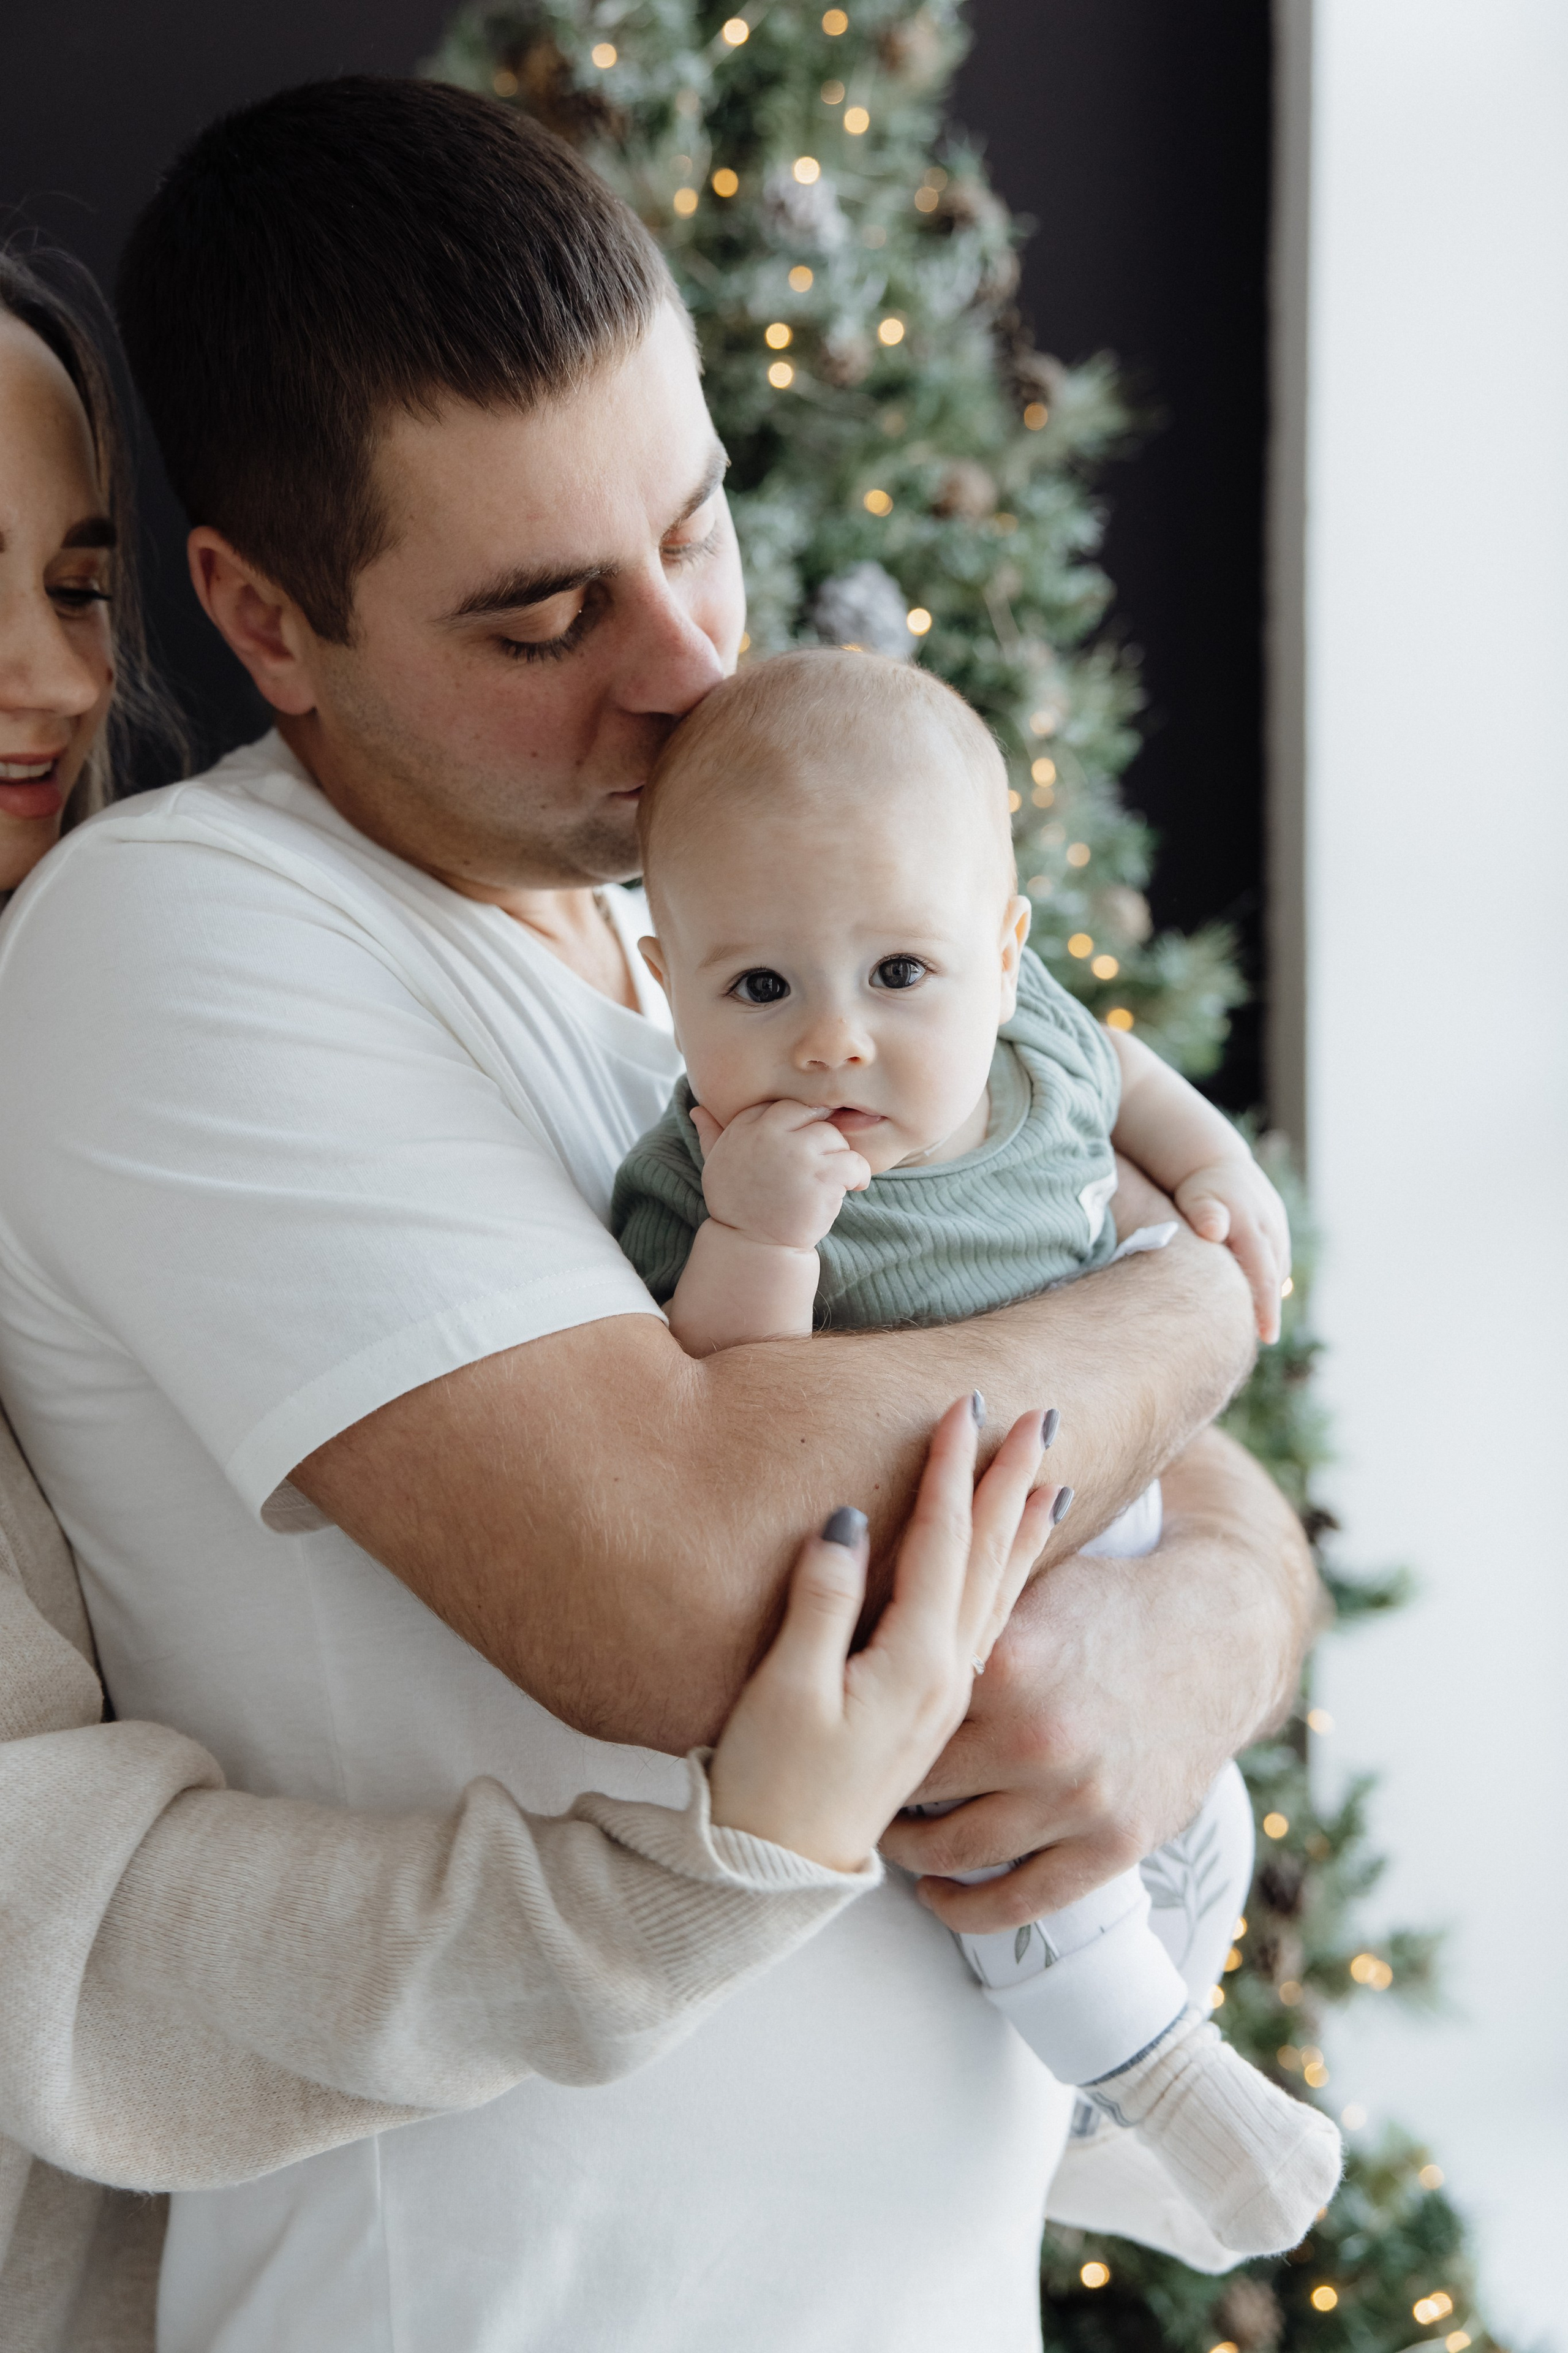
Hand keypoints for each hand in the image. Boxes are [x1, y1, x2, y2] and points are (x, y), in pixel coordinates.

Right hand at [690, 1098, 870, 1251]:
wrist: (753, 1247)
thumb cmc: (737, 1207)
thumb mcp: (717, 1165)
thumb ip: (710, 1134)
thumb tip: (697, 1109)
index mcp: (744, 1126)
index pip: (782, 1106)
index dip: (795, 1126)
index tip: (797, 1148)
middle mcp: (769, 1134)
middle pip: (811, 1113)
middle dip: (819, 1136)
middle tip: (820, 1163)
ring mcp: (798, 1154)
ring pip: (835, 1136)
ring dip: (839, 1158)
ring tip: (832, 1180)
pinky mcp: (822, 1176)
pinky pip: (854, 1160)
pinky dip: (858, 1175)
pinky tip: (853, 1187)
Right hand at [708, 1398, 1060, 1872]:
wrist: (778, 1871)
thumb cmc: (771, 1783)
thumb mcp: (785, 1689)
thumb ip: (822, 1600)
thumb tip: (849, 1519)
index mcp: (914, 1660)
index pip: (941, 1540)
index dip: (951, 1470)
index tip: (966, 1407)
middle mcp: (946, 1673)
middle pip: (986, 1558)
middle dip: (1009, 1483)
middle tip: (1039, 1418)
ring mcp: (945, 1695)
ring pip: (997, 1592)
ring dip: (1020, 1529)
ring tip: (1050, 1478)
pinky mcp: (931, 1712)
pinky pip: (987, 1627)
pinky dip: (1009, 1582)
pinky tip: (1014, 1565)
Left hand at [878, 1427, 1316, 1925]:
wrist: (1217, 1641)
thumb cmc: (1105, 1605)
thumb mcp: (1028, 1590)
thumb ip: (954, 1606)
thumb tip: (859, 1567)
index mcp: (1006, 1663)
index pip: (900, 1707)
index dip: (859, 1722)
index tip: (832, 1729)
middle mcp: (1038, 1737)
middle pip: (918, 1782)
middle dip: (878, 1787)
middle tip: (848, 1789)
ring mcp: (1078, 1798)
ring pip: (958, 1849)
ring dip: (911, 1851)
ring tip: (888, 1837)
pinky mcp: (1114, 1845)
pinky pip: (1021, 1900)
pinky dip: (967, 1907)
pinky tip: (939, 1894)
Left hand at [1174, 1155, 1290, 1343]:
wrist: (1213, 1160)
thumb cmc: (1198, 1186)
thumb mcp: (1197, 1196)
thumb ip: (1205, 1213)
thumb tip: (1214, 1230)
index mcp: (1253, 1226)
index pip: (1263, 1274)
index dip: (1266, 1307)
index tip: (1267, 1336)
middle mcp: (1271, 1229)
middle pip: (1274, 1276)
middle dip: (1271, 1308)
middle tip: (1263, 1339)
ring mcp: (1277, 1228)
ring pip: (1278, 1269)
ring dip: (1272, 1295)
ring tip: (1260, 1325)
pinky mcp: (1275, 1229)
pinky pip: (1276, 1260)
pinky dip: (1270, 1280)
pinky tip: (1260, 1298)